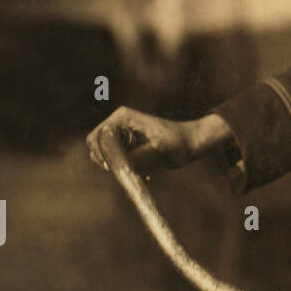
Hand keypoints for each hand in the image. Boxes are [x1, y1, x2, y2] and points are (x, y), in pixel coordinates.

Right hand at [85, 108, 230, 178]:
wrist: (194, 143)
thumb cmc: (180, 143)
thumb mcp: (160, 151)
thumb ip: (139, 156)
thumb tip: (119, 164)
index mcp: (123, 118)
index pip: (96, 138)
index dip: (102, 155)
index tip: (116, 168)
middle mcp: (119, 122)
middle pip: (98, 148)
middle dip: (111, 163)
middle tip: (131, 170)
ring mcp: (122, 133)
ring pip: (107, 156)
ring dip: (122, 167)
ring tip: (143, 170)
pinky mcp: (128, 143)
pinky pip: (118, 160)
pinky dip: (129, 169)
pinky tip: (147, 172)